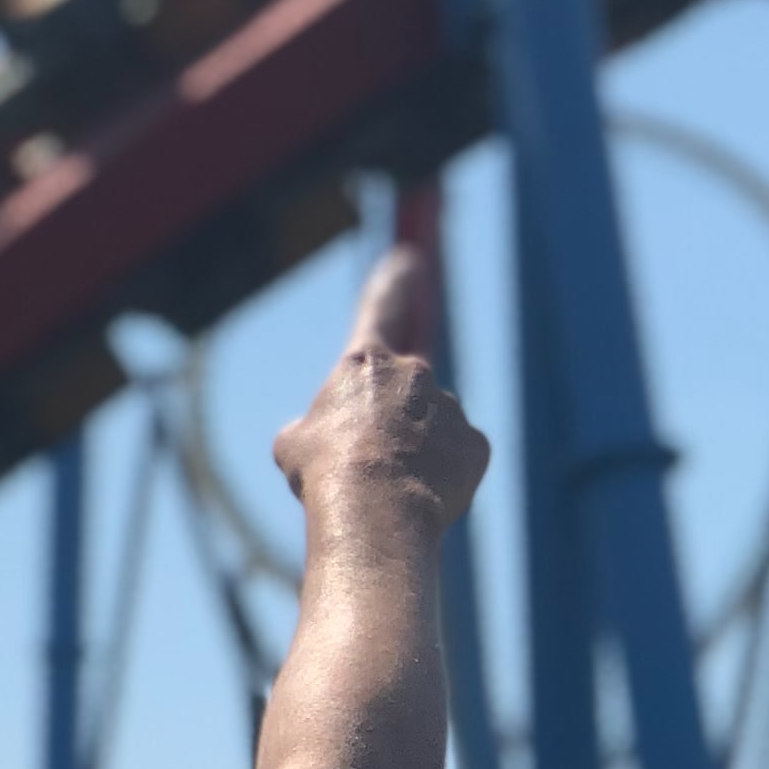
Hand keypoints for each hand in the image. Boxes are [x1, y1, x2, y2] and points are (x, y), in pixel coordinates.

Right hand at [269, 246, 489, 537]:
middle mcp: (412, 373)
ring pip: (431, 428)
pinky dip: (441, 474)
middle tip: (367, 465)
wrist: (376, 510)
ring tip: (388, 491)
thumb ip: (314, 425)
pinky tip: (419, 496)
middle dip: (390, 424)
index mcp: (364, 362)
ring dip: (414, 453)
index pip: (381, 309)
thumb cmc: (325, 471)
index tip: (411, 259)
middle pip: (403, 394)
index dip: (393, 284)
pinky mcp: (475, 444)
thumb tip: (322, 435)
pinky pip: (457, 457)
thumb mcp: (292, 443)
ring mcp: (449, 407)